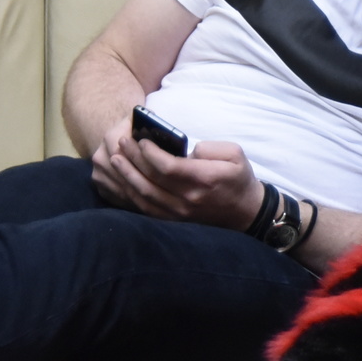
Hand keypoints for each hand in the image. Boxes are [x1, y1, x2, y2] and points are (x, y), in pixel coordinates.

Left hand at [91, 118, 264, 230]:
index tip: (141, 140)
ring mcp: (180, 213)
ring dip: (127, 177)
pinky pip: (147, 209)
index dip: (150, 153)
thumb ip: (210, 147)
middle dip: (133, 160)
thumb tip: (187, 150)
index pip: (168, 167)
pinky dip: (132, 195)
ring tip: (116, 159)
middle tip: (121, 143)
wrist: (245, 212)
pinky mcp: (174, 220)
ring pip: (145, 195)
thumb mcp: (236, 154)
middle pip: (152, 180)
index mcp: (204, 179)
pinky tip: (124, 181)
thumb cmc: (239, 179)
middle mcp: (189, 199)